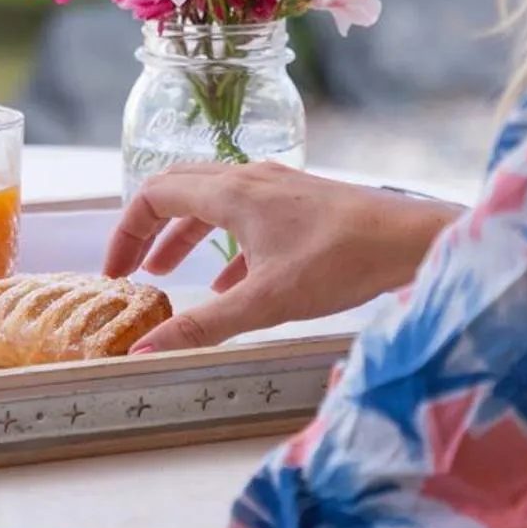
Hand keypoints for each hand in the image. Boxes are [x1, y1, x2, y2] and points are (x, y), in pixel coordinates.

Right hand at [104, 162, 462, 353]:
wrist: (411, 240)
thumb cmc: (341, 262)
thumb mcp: (265, 301)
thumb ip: (204, 325)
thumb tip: (146, 349)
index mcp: (231, 192)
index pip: (154, 194)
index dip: (127, 232)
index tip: (115, 272)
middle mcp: (249, 178)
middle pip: (178, 188)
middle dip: (149, 228)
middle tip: (132, 267)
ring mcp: (278, 186)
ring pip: (213, 201)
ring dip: (184, 234)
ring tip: (168, 274)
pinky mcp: (301, 202)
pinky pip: (247, 214)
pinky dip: (224, 243)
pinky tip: (230, 283)